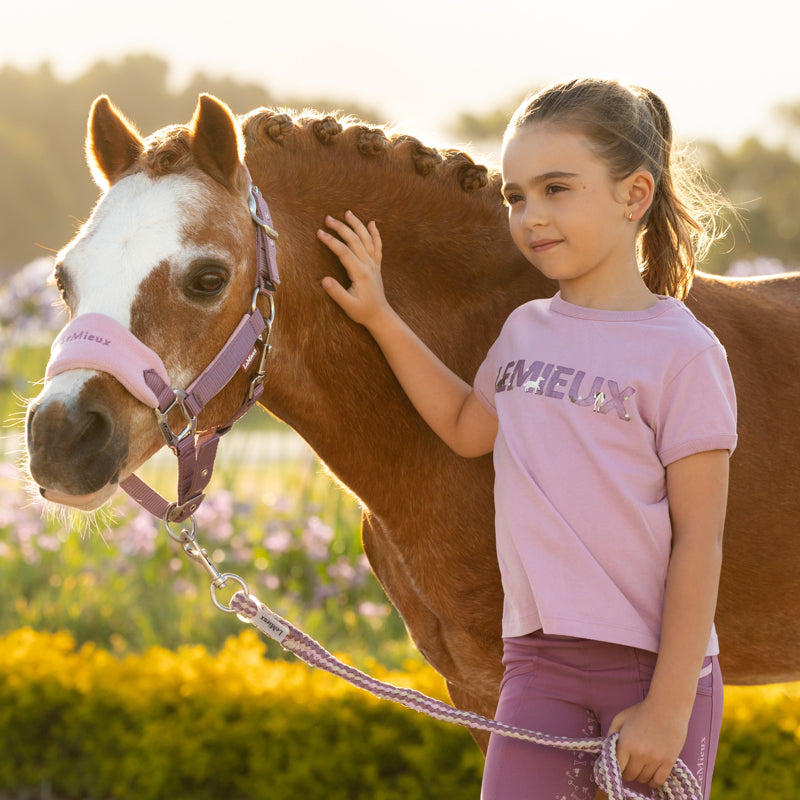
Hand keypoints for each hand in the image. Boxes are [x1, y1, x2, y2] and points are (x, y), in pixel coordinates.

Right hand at [318, 211, 388, 328]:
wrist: (380, 315)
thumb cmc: (362, 311)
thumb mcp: (348, 305)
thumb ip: (336, 292)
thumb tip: (324, 280)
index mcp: (360, 273)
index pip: (343, 252)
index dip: (331, 241)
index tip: (319, 233)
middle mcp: (368, 265)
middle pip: (354, 240)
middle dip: (341, 227)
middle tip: (327, 218)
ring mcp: (374, 264)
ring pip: (366, 239)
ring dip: (357, 225)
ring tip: (347, 213)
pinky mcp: (376, 266)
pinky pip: (377, 246)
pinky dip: (375, 233)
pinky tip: (372, 223)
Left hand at [607, 698, 688, 788]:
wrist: (667, 707)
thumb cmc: (641, 711)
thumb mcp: (620, 718)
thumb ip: (611, 735)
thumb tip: (606, 752)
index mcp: (626, 743)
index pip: (617, 767)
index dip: (616, 769)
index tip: (618, 767)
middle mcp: (640, 754)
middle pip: (630, 775)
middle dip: (627, 772)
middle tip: (629, 766)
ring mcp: (655, 759)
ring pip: (643, 779)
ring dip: (640, 776)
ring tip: (640, 767)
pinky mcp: (669, 762)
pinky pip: (658, 781)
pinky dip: (653, 782)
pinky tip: (651, 775)